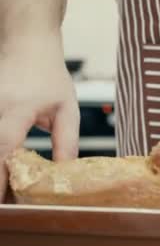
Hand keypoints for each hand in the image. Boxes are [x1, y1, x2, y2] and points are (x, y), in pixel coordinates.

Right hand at [0, 33, 79, 200]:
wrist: (26, 42)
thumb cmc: (48, 73)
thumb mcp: (66, 108)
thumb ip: (66, 142)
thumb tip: (63, 174)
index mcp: (15, 110)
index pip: (3, 152)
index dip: (1, 180)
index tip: (6, 202)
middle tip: (8, 199)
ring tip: (8, 184)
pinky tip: (4, 163)